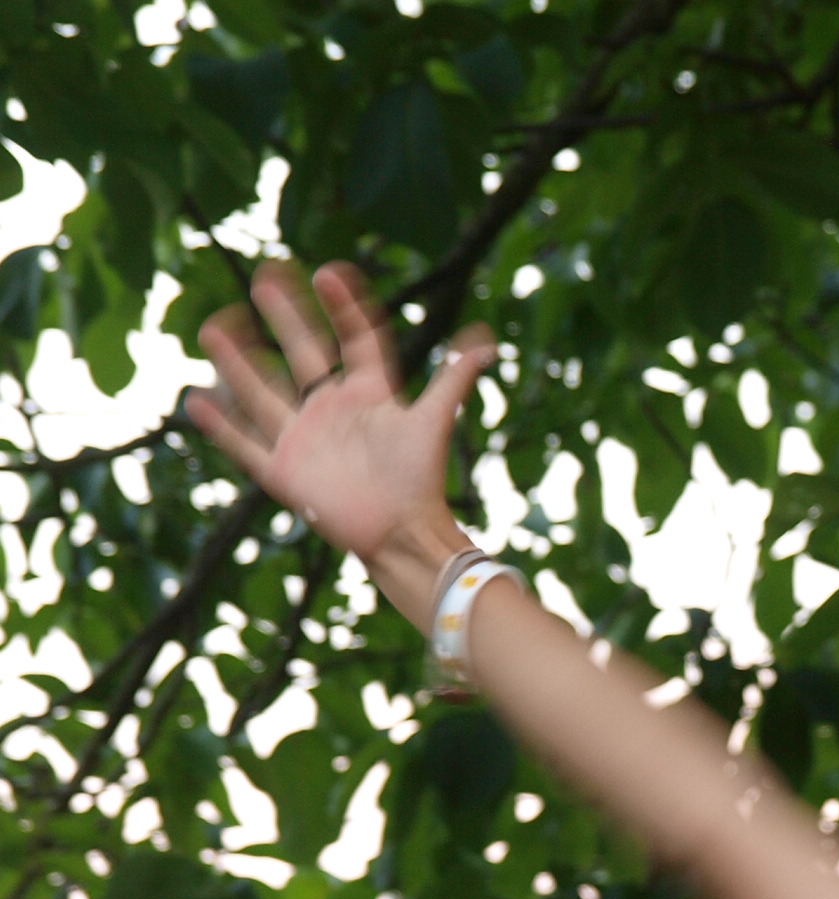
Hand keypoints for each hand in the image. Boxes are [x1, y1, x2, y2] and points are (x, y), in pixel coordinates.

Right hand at [185, 261, 492, 566]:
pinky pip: (244, 444)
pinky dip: (220, 426)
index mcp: (367, 394)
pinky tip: (196, 400)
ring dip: (238, 361)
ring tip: (214, 327)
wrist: (404, 534)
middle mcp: (331, 410)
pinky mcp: (283, 471)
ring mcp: (303, 438)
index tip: (328, 272)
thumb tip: (488, 340)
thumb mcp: (435, 419)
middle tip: (265, 277)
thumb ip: (455, 377)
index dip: (343, 307)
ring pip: (262, 392)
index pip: (353, 339)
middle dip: (284, 317)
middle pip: (303, 354)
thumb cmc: (420, 478)